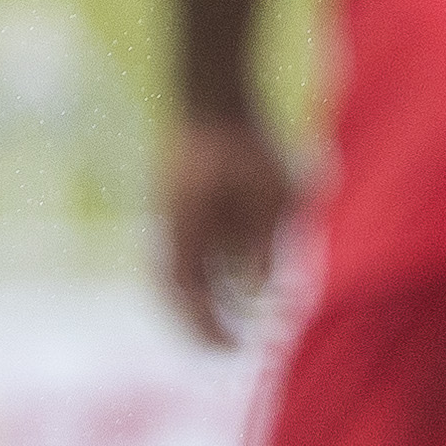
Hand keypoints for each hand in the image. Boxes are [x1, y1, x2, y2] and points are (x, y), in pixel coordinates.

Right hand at [160, 113, 292, 348]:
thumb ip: (264, 242)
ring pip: (183, 279)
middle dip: (202, 326)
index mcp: (186, 230)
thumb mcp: (271, 192)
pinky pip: (192, 258)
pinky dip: (209, 282)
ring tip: (236, 326)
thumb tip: (259, 291)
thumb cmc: (245, 140)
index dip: (207, 328)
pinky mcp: (186, 214)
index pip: (188, 296)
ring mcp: (177, 222)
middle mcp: (174, 232)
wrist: (214, 95)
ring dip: (206, 305)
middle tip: (230, 349)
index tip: (232, 349)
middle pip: (178, 295)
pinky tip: (236, 289)